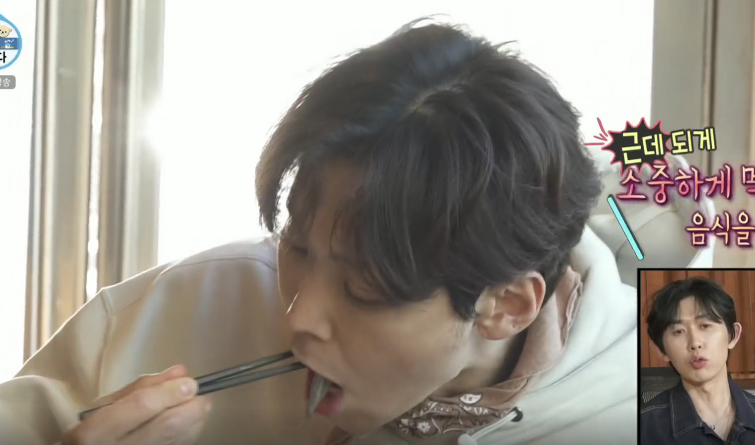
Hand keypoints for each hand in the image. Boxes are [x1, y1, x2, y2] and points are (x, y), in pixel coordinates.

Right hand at [62, 365, 210, 444]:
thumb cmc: (93, 432)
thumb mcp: (104, 407)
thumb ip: (142, 387)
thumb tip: (180, 372)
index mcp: (95, 431)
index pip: (142, 405)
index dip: (171, 391)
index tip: (188, 382)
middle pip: (169, 425)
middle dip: (192, 405)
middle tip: (196, 393)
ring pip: (181, 438)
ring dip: (195, 419)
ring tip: (192, 405)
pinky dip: (190, 432)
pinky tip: (187, 423)